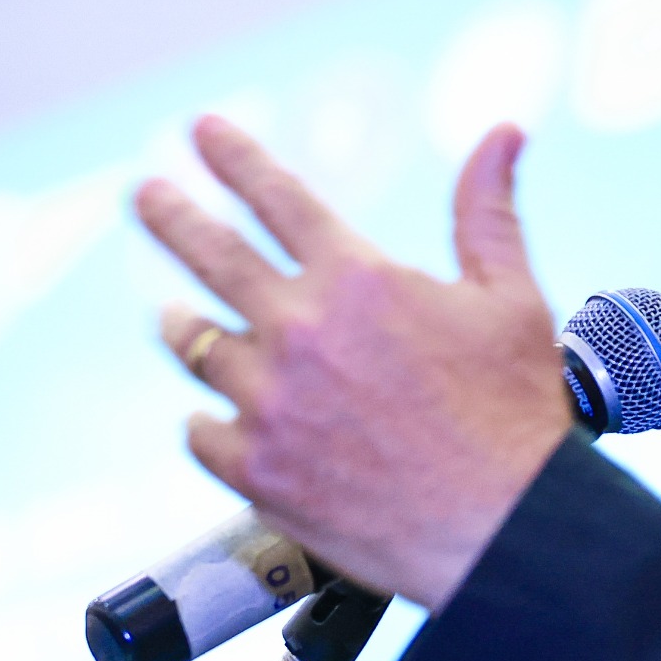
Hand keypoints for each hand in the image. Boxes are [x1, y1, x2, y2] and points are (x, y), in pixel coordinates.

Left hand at [135, 115, 571, 609]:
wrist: (507, 529)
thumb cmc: (516, 413)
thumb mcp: (512, 297)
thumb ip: (487, 209)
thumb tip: (502, 132)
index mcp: (358, 278)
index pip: (276, 196)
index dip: (233, 156)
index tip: (202, 131)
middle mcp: (300, 330)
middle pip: (209, 255)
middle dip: (170, 215)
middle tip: (143, 194)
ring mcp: (269, 401)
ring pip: (196, 346)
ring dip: (184, 326)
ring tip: (176, 319)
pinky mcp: (254, 468)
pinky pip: (200, 431)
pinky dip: (208, 421)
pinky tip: (218, 420)